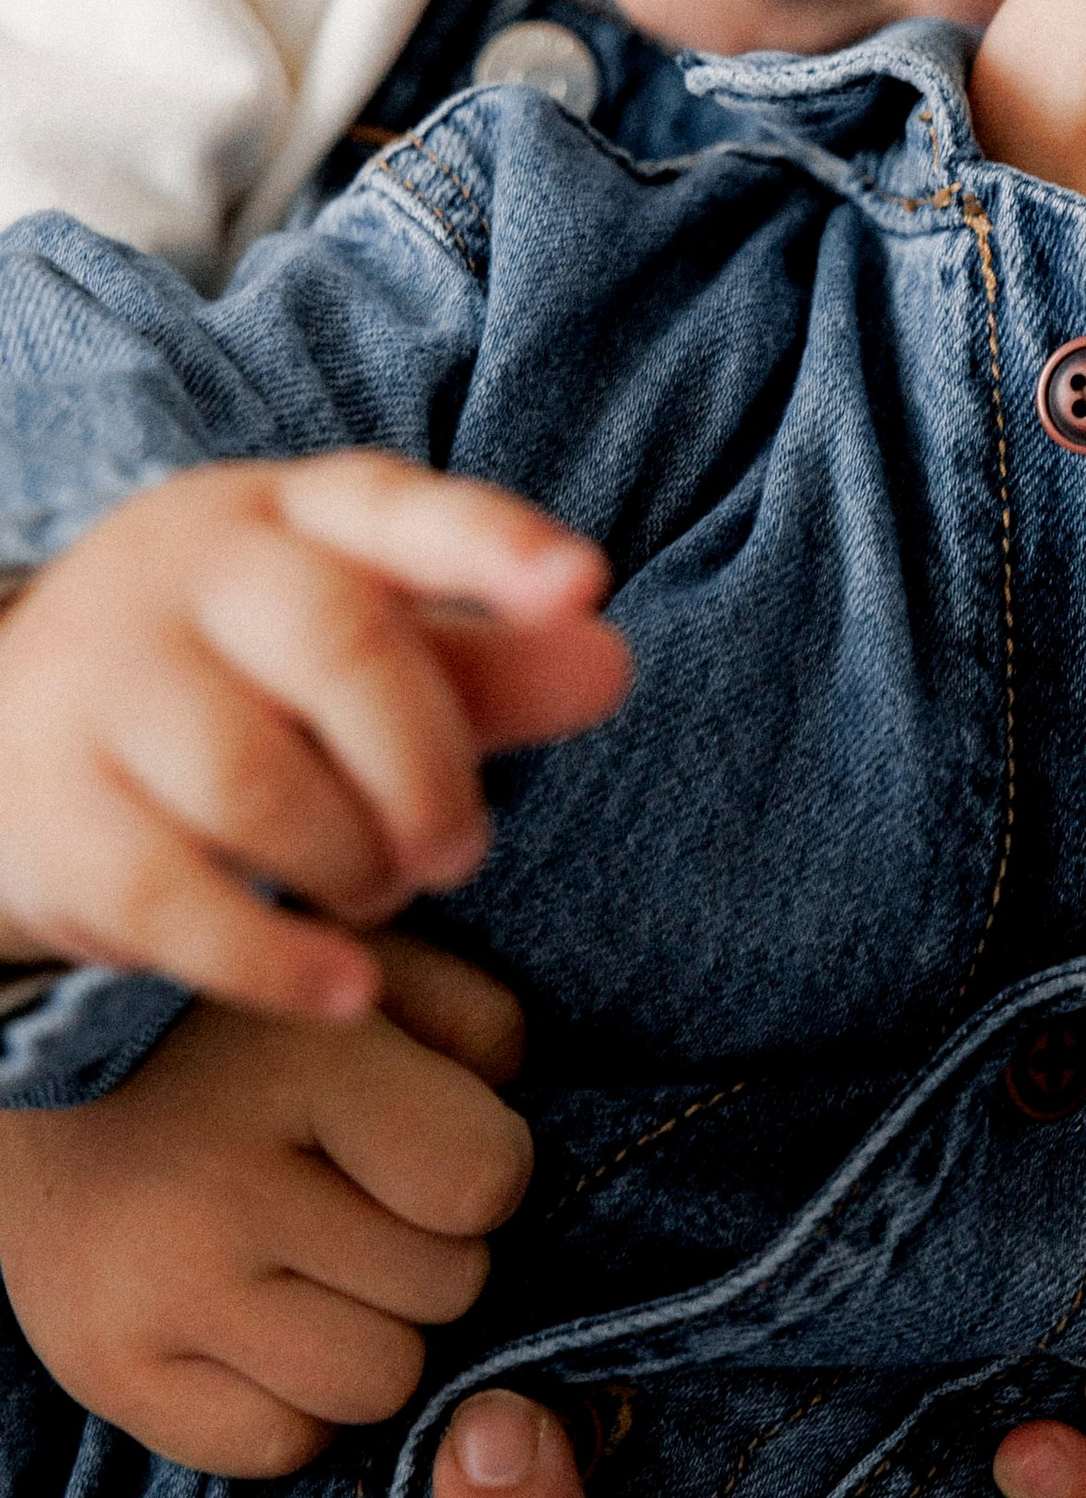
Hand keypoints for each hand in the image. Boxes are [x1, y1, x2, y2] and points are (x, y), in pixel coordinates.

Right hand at [0, 454, 627, 1019]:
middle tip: (461, 853)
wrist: (9, 746)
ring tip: (376, 889)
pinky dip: (277, 960)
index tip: (583, 584)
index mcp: (284, 517)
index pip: (395, 506)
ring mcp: (100, 683)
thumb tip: (613, 665)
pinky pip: (175, 896)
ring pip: (258, 782)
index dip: (492, 543)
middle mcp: (184, 574)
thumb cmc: (239, 688)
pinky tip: (346, 990)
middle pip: (342, 647)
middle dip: (430, 769)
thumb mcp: (362, 657)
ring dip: (354, 863)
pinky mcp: (51, 810)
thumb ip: (488, 666)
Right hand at [0, 941, 531, 1474]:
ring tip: (315, 1261)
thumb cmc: (237, 1020)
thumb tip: (521, 1112)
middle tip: (358, 1199)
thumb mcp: (363, 970)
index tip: (427, 1138)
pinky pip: (282, 1445)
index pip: (486, 1183)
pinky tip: (257, 1320)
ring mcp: (155, 1292)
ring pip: (378, 1382)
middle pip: (448, 1289)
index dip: (483, 1165)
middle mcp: (219, 1186)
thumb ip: (474, 1022)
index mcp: (295, 1058)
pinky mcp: (106, 1371)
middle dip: (430, 1246)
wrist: (23, 1063)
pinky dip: (292, 1397)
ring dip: (373, 1329)